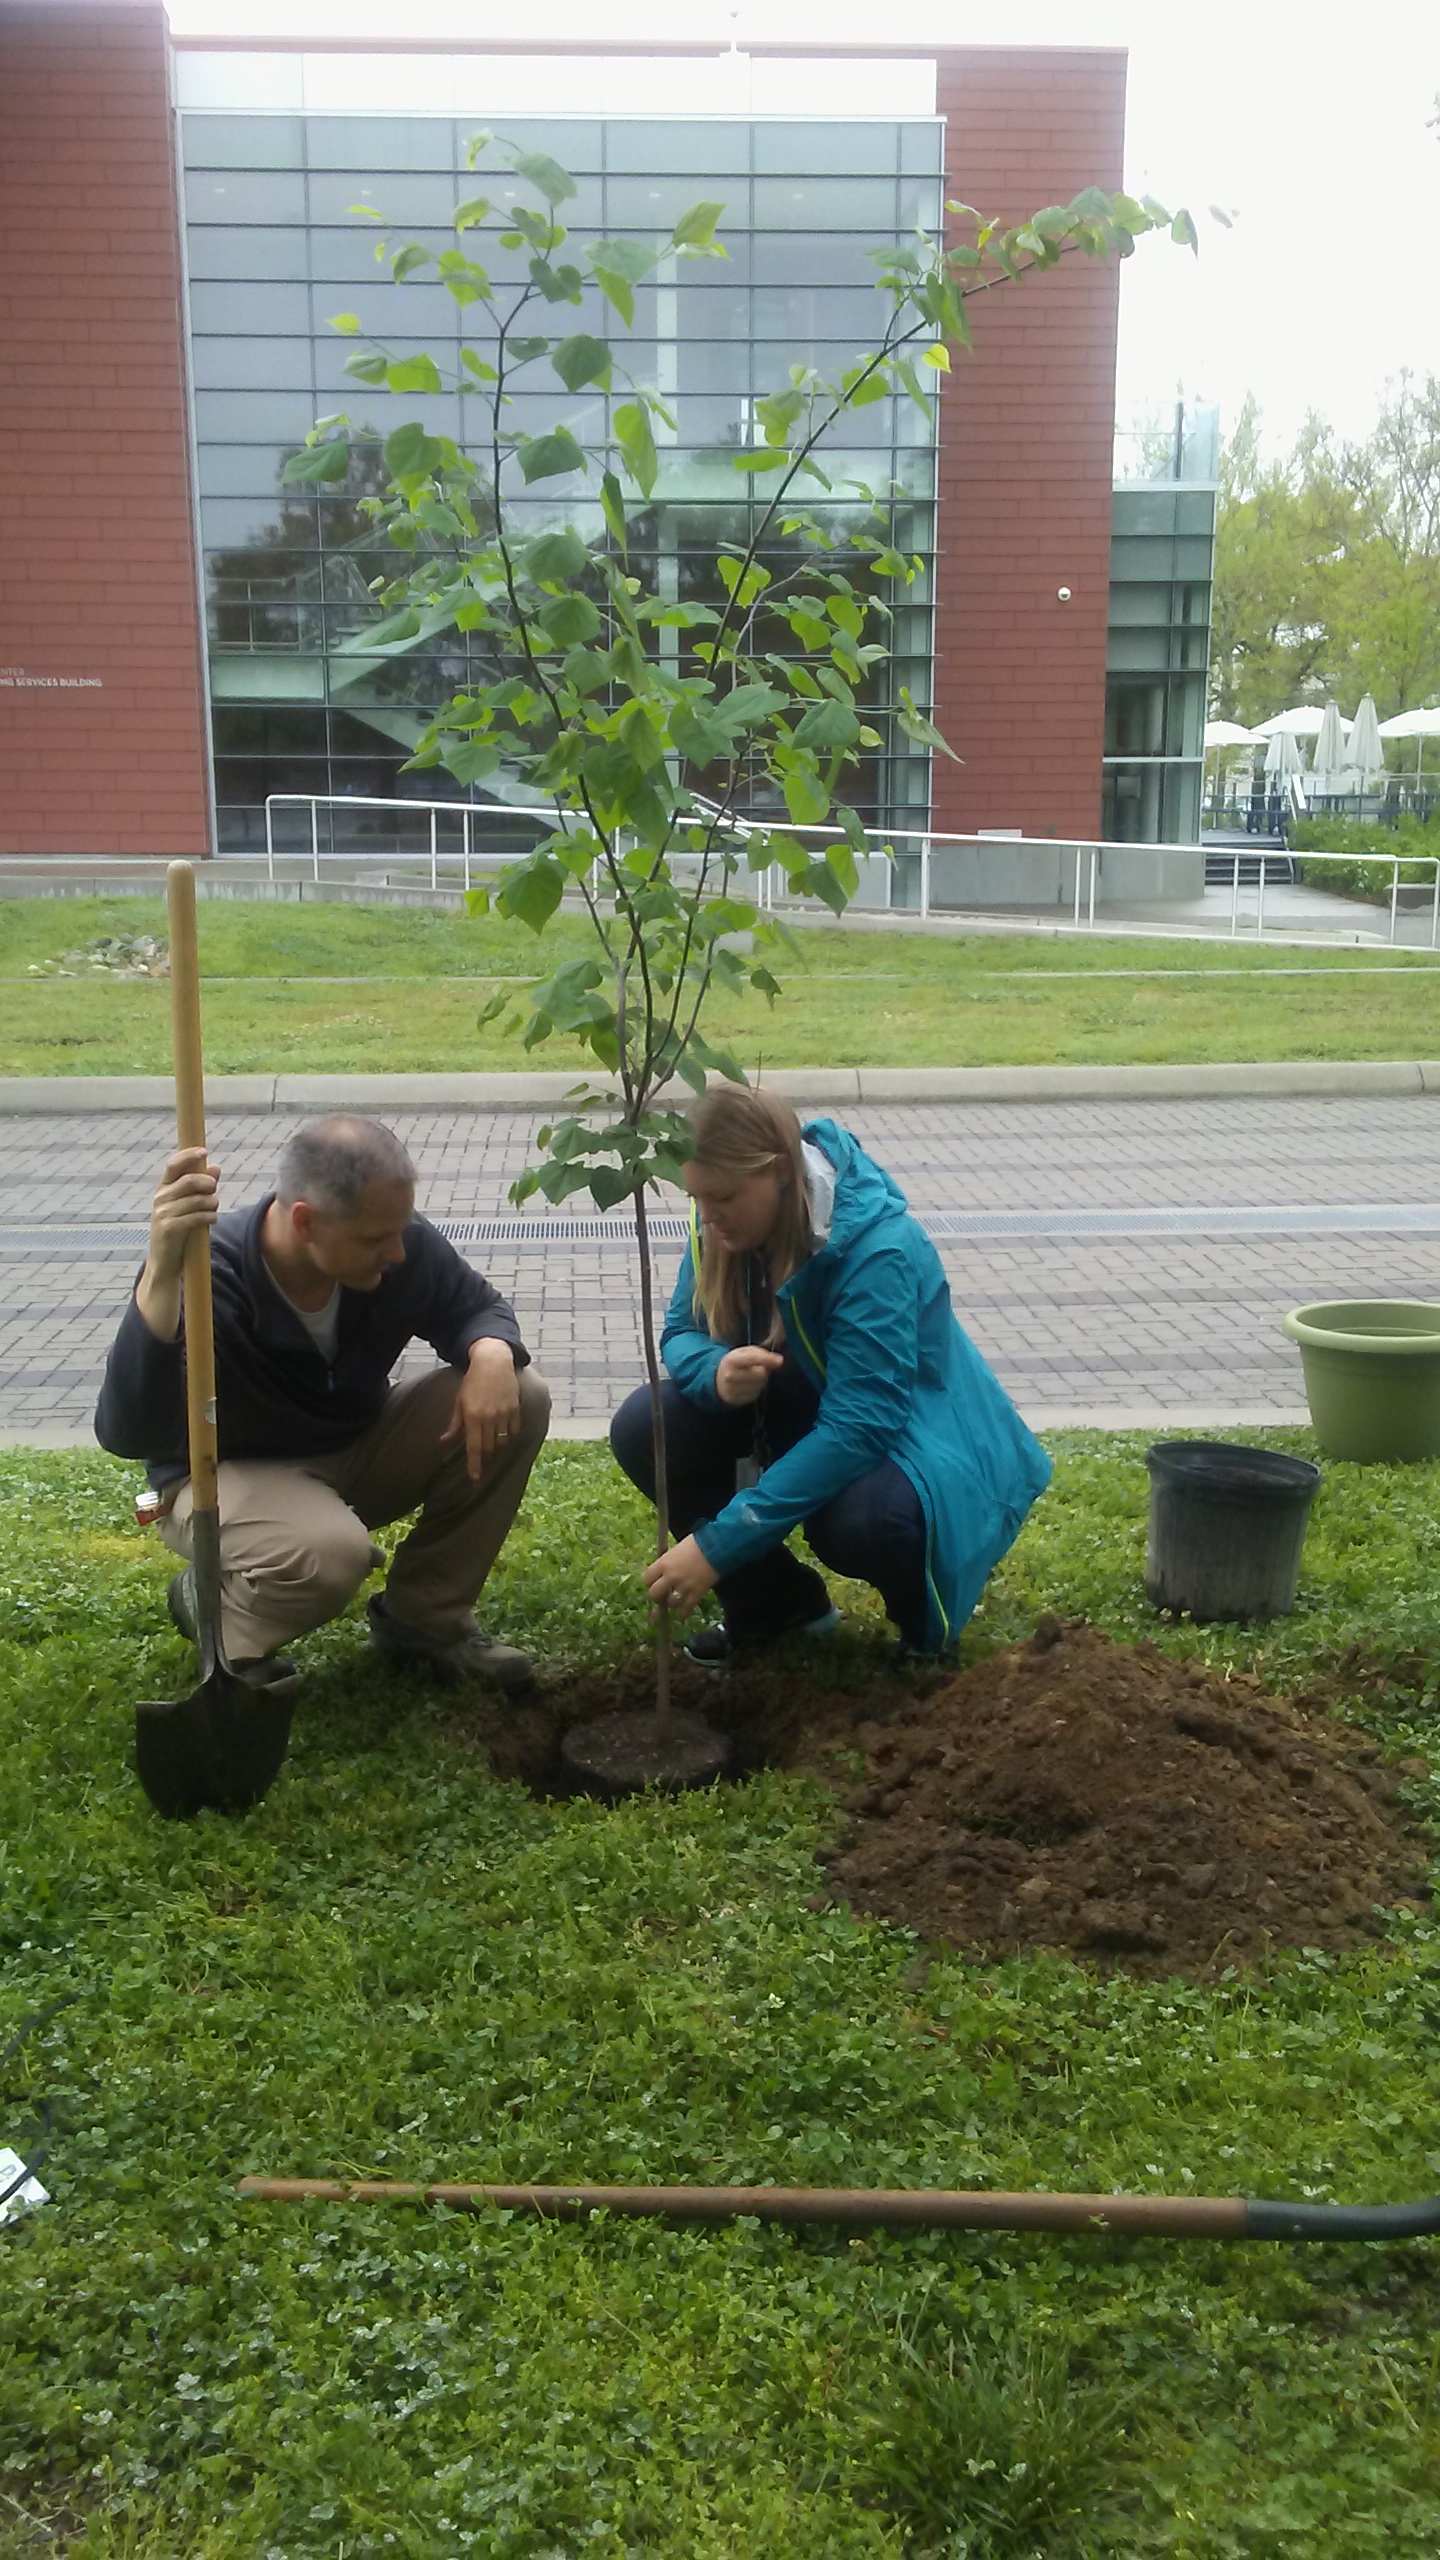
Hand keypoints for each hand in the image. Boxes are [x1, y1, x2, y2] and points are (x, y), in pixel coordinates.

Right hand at [136, 1145, 219, 1341]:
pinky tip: (212, 1219)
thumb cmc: (179, 1231)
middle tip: (214, 1190)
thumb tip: (215, 1167)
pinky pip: (196, 1216)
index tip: (204, 1151)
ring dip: (212, 1202)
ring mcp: (163, 1214)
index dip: (188, 1156)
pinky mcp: (170, 1229)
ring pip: (197, 1199)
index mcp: (163, 1189)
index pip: (173, 1165)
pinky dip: (209, 1216)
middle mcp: (160, 1199)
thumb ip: (200, 1187)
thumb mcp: (187, 1206)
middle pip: (189, 1180)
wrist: (164, 1263)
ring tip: (214, 1208)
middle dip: (208, 1183)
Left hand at [443, 1336, 521, 1478]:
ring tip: (491, 1448)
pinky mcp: (516, 1409)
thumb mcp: (459, 1402)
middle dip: (485, 1458)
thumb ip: (454, 1425)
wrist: (493, 1362)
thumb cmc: (472, 1382)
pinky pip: (514, 1430)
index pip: (474, 1448)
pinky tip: (503, 1433)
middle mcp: (490, 1418)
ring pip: (503, 1441)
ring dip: (496, 1447)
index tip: (474, 1478)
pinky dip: (509, 1436)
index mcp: (473, 1417)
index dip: (474, 1465)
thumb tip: (443, 1442)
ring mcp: (504, 1414)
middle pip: (489, 1448)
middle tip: (481, 1463)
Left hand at [642, 1534, 718, 1618]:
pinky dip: (683, 1614)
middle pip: (654, 1594)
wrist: (715, 1546)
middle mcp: (671, 1576)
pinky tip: (680, 1617)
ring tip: (673, 1603)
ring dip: (671, 1604)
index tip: (652, 1583)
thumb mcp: (676, 1550)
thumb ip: (668, 1562)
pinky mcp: (697, 1592)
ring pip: (671, 1603)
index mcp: (664, 1563)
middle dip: (656, 1596)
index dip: (649, 1582)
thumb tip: (664, 1572)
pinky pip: (687, 1607)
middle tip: (660, 1596)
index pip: (647, 1578)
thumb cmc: (696, 1543)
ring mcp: (684, 1586)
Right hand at [715, 1346, 782, 1407]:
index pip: (752, 1359)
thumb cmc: (736, 1363)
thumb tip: (778, 1361)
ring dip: (760, 1382)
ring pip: (760, 1386)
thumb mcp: (744, 1353)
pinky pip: (755, 1395)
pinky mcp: (736, 1401)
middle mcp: (730, 1376)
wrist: (716, 1380)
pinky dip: (755, 1390)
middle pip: (760, 1374)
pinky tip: (747, 1386)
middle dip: (763, 1371)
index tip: (780, 1360)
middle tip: (756, 1369)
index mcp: (731, 1360)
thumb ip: (761, 1354)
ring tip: (750, 1378)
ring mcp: (732, 1390)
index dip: (767, 1359)